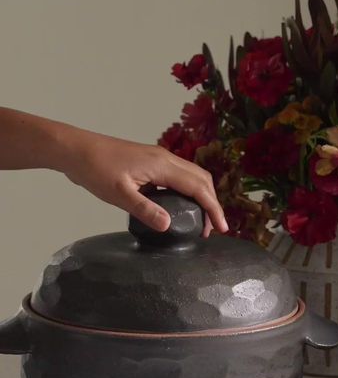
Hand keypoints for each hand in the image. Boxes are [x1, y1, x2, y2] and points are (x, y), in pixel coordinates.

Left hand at [61, 131, 228, 235]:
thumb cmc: (94, 168)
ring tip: (200, 219)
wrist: (76, 149)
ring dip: (201, 196)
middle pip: (201, 179)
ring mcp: (158, 158)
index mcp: (162, 165)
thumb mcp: (119, 194)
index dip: (213, 208)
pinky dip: (187, 190)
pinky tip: (178, 206)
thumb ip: (145, 209)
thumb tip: (169, 226)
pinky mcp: (150, 162)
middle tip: (212, 228)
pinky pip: (178, 175)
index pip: (198, 187)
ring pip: (191, 175)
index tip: (221, 227)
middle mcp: (165, 159)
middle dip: (212, 203)